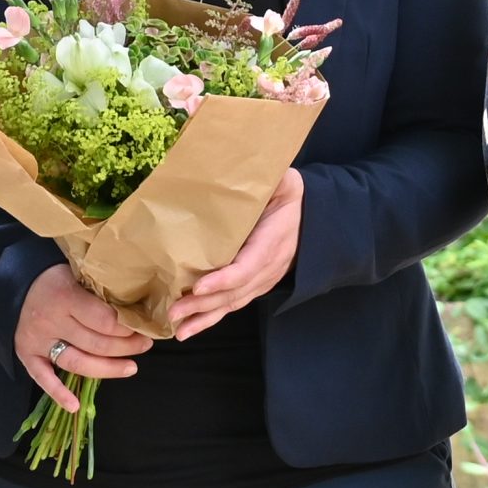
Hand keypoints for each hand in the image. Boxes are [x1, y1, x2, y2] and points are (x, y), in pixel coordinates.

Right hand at [15, 263, 150, 412]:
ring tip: (131, 367)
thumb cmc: (54, 276)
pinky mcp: (26, 354)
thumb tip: (137, 309)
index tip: (143, 327)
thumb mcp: (79, 272)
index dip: (127, 329)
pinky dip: (58, 394)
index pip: (104, 321)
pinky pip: (42, 377)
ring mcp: (38, 341)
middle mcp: (51, 321)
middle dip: (125, 347)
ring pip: (77, 363)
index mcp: (65, 297)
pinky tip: (75, 406)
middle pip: (95, 344)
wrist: (15, 281)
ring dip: (107, 369)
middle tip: (145, 344)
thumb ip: (101, 291)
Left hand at [167, 168, 303, 339]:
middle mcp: (269, 266)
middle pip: (235, 292)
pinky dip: (211, 318)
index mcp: (273, 240)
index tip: (198, 285)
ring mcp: (264, 279)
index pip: (247, 266)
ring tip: (179, 329)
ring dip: (204, 318)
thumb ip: (268, 177)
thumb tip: (244, 159)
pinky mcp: (256, 285)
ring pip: (233, 303)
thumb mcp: (283, 181)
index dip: (223, 278)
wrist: (313, 215)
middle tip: (174, 311)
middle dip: (203, 304)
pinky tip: (190, 327)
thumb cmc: (288, 194)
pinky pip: (234, 305)